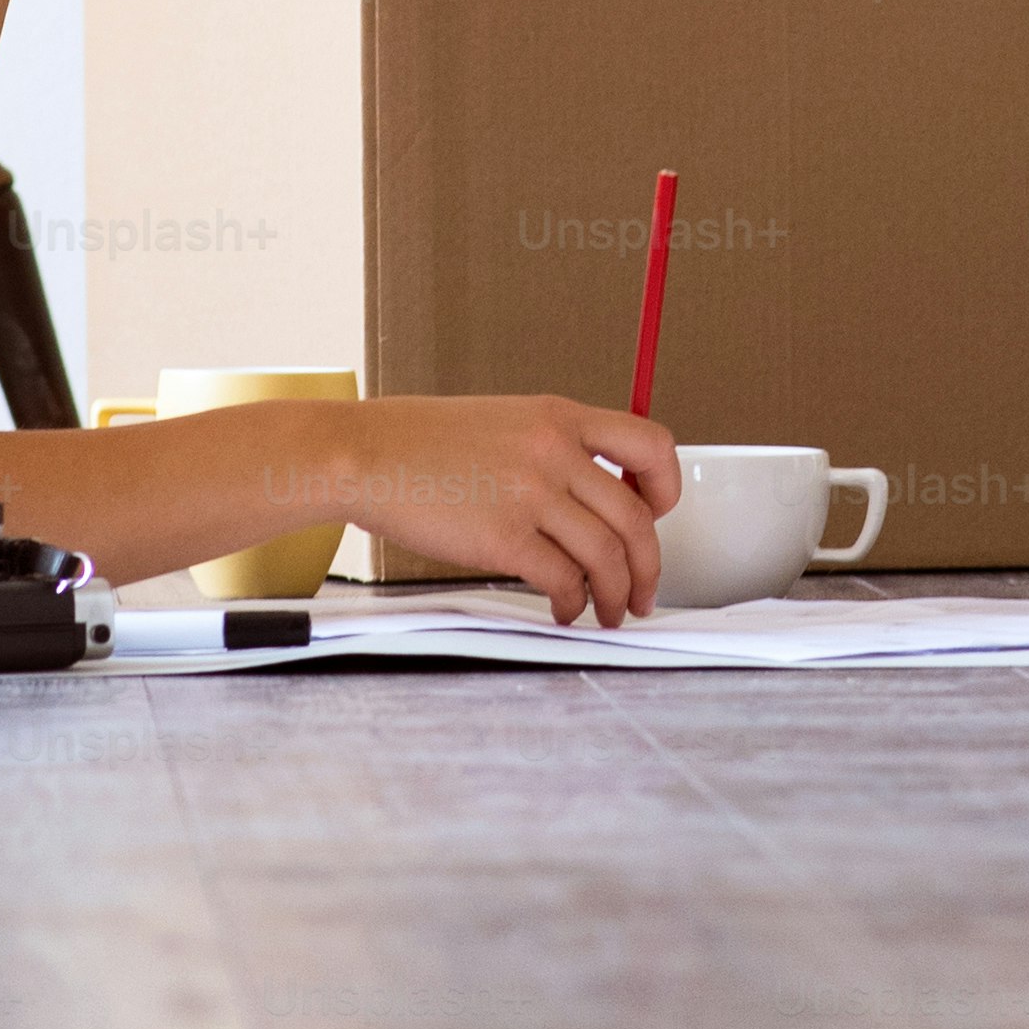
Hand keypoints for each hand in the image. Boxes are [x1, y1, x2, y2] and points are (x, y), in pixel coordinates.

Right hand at [326, 397, 680, 625]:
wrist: (362, 453)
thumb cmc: (419, 442)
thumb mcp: (504, 420)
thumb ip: (553, 448)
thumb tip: (595, 498)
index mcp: (558, 416)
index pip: (651, 444)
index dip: (667, 488)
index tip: (658, 516)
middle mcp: (554, 450)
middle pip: (637, 518)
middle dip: (648, 568)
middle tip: (642, 592)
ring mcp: (529, 494)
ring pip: (607, 556)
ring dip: (614, 595)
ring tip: (606, 612)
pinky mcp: (502, 537)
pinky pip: (562, 580)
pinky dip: (570, 604)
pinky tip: (562, 610)